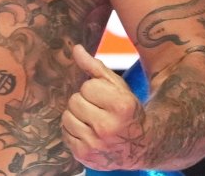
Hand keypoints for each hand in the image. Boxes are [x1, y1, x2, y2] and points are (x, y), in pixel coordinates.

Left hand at [61, 44, 147, 170]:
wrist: (139, 145)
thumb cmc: (127, 111)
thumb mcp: (118, 87)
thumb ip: (95, 67)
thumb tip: (76, 49)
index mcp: (120, 107)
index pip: (87, 87)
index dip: (94, 90)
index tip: (105, 98)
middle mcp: (108, 127)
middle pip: (75, 101)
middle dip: (84, 102)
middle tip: (98, 109)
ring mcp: (95, 144)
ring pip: (67, 117)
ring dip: (76, 116)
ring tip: (92, 120)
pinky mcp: (84, 155)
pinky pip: (65, 134)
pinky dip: (74, 131)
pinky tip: (88, 132)